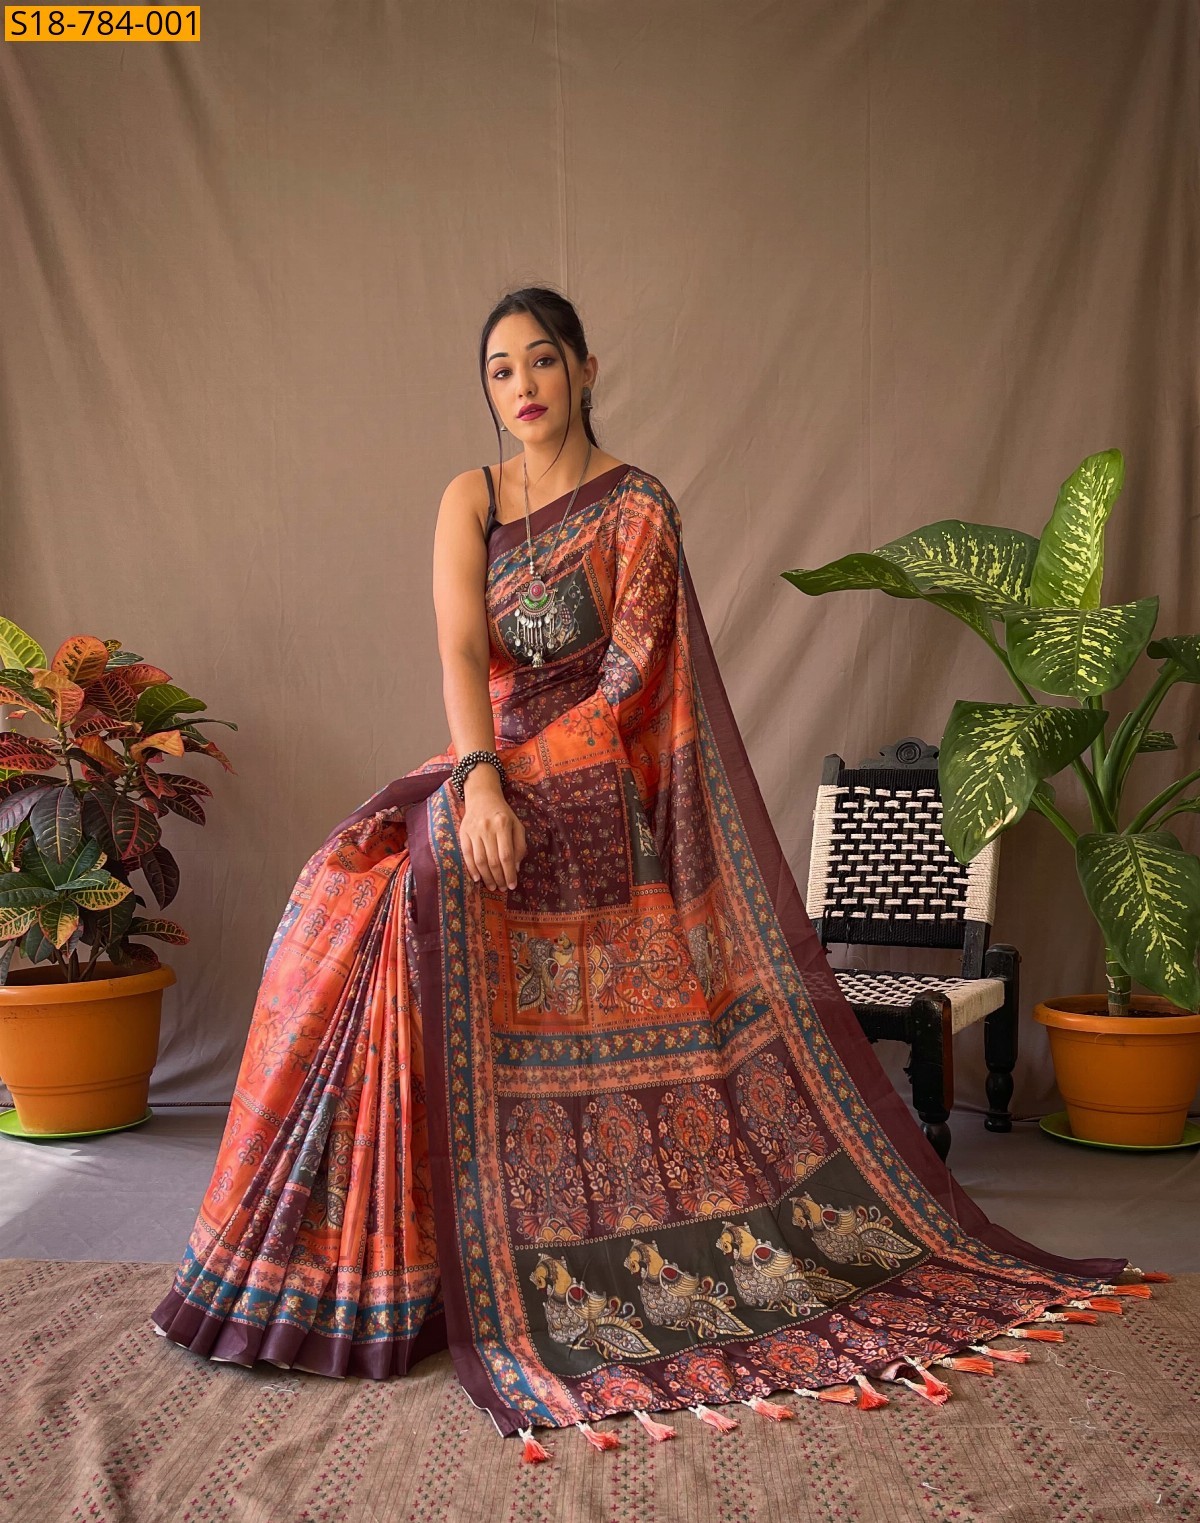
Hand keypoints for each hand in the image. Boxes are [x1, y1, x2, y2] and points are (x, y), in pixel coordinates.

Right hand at [458, 771, 526, 890]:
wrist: (482, 797)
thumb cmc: (503, 814)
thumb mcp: (517, 825)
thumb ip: (519, 845)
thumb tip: (515, 868)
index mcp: (503, 825)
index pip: (506, 855)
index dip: (509, 873)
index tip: (512, 885)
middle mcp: (487, 828)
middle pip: (493, 860)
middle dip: (499, 878)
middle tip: (503, 889)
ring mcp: (473, 831)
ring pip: (479, 860)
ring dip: (486, 877)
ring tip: (493, 886)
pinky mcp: (463, 833)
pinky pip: (467, 855)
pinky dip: (472, 869)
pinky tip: (478, 878)